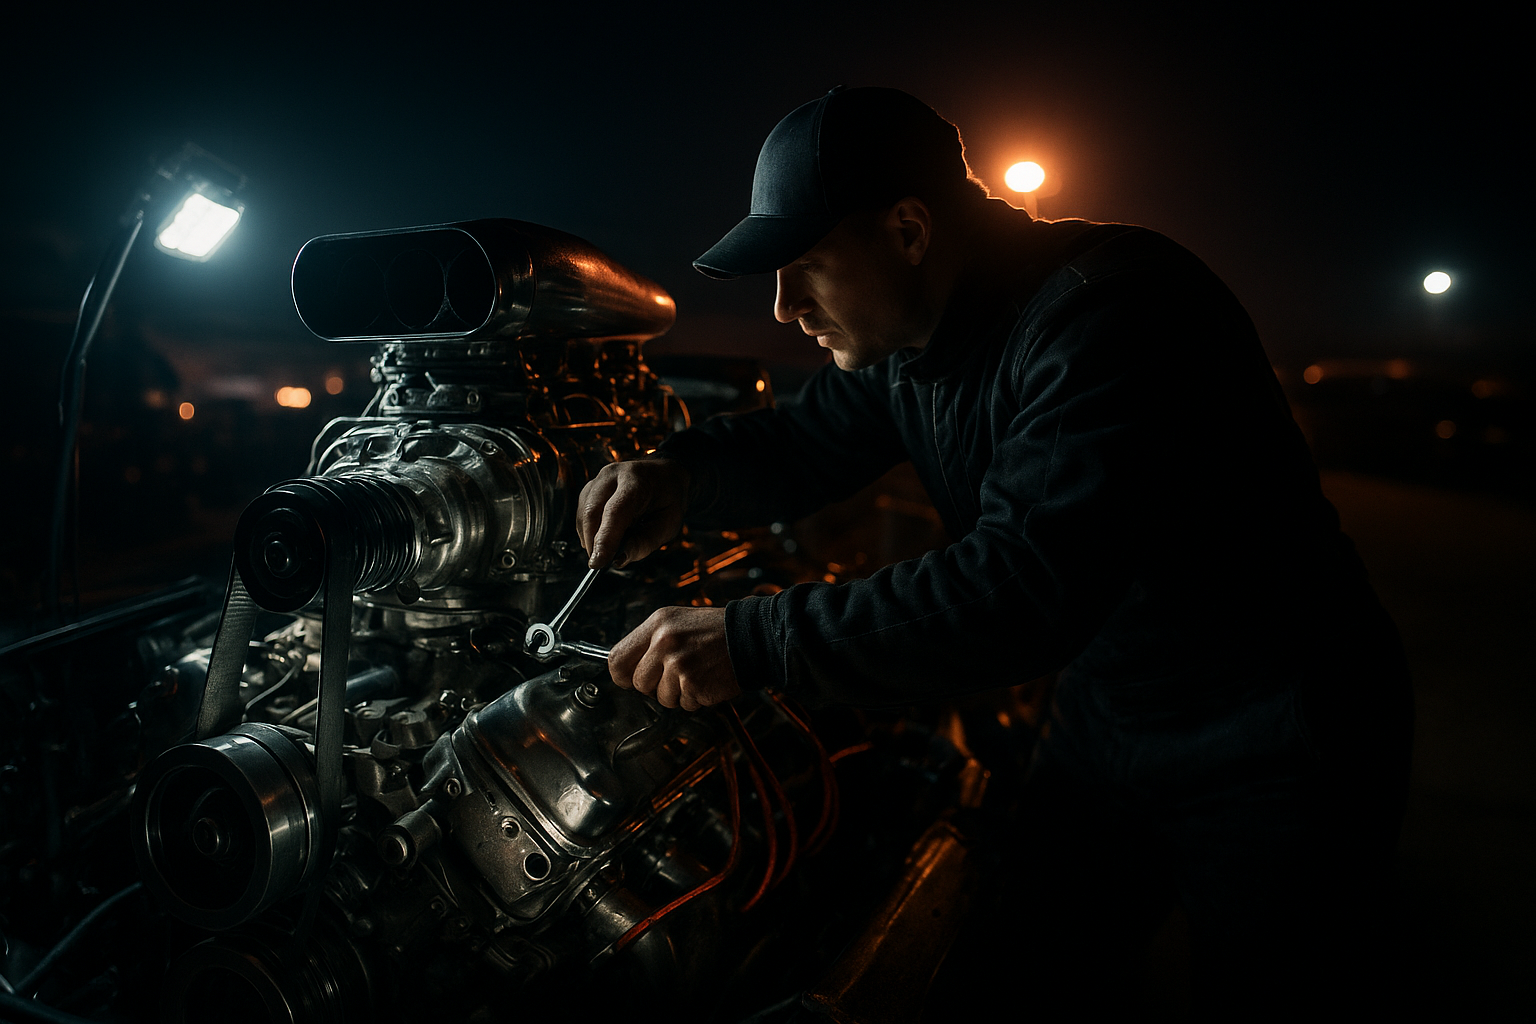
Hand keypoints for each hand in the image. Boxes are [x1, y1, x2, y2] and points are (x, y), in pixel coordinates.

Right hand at [576, 459, 690, 568]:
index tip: (597, 563)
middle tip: (601, 563)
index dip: (604, 539)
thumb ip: (645, 542)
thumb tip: (619, 560)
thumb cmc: (668, 500)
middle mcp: (613, 475)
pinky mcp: (590, 488)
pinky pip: (582, 513)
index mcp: (637, 481)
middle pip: (592, 511)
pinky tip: (604, 535)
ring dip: (590, 537)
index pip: (615, 512)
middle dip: (593, 542)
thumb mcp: (668, 524)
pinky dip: (589, 530)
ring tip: (610, 546)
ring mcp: (599, 479)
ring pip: (583, 514)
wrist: (664, 475)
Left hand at [609, 606, 740, 710]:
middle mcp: (664, 642)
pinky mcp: (693, 683)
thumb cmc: (714, 632)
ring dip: (678, 694)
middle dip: (656, 686)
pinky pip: (684, 704)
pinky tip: (707, 679)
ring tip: (696, 673)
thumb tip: (627, 671)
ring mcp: (678, 663)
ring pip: (661, 698)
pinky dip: (696, 698)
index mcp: (657, 624)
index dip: (623, 675)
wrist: (750, 637)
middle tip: (677, 674)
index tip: (631, 679)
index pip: (617, 659)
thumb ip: (650, 643)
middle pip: (638, 683)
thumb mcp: (676, 623)